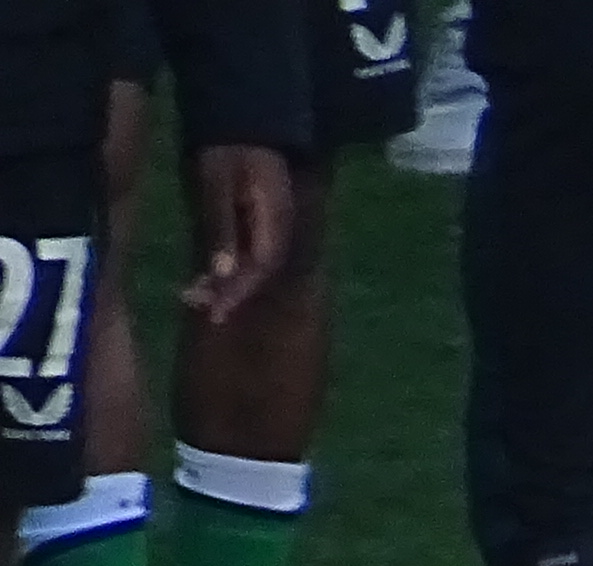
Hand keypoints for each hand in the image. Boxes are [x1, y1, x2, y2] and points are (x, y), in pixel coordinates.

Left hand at [179, 144, 293, 320]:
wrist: (244, 111)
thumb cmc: (228, 142)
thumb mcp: (218, 181)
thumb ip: (222, 226)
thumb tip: (223, 273)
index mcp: (275, 221)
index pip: (260, 267)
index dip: (237, 292)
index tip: (211, 310)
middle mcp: (279, 228)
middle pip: (259, 271)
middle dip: (229, 291)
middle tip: (197, 304)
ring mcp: (272, 222)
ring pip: (254, 263)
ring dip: (227, 280)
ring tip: (198, 293)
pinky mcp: (260, 216)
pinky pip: (249, 250)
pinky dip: (229, 263)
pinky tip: (211, 269)